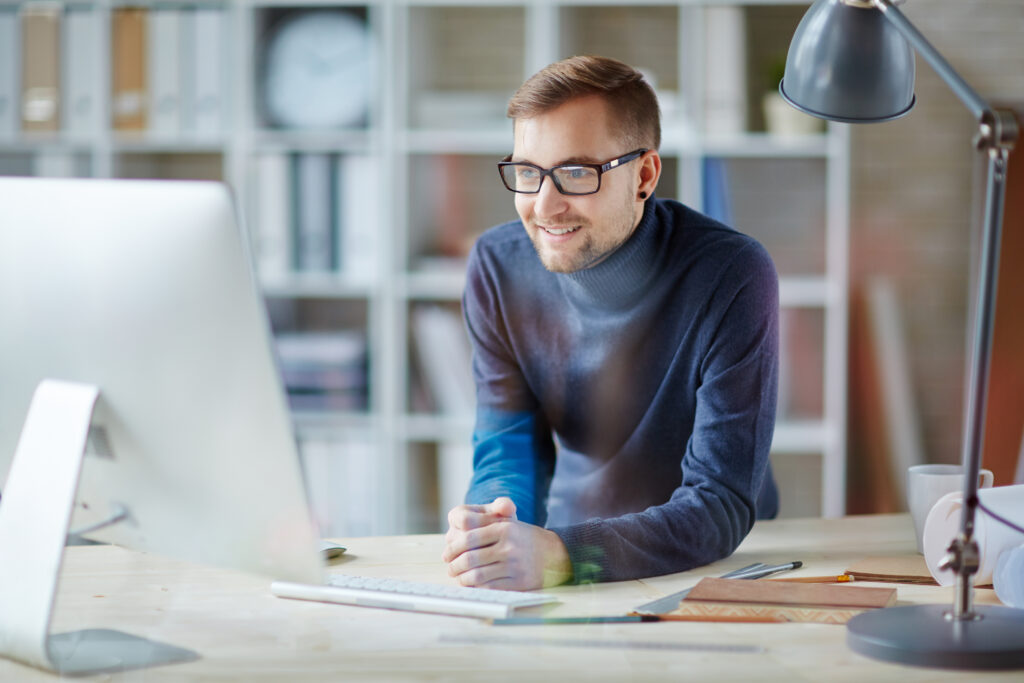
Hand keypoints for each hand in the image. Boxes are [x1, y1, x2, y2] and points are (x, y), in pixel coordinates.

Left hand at [441, 497, 571, 590]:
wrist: (552, 552)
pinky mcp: (518, 582)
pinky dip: (476, 588)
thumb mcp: (507, 524)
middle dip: (454, 566)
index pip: (469, 538)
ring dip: (462, 579)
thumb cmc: (522, 538)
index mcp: (504, 528)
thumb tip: (454, 541)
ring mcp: (514, 565)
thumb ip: (483, 527)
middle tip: (450, 568)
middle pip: (470, 559)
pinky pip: (490, 587)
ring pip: (477, 575)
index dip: (453, 548)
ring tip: (458, 578)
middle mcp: (509, 546)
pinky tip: (472, 585)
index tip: (446, 554)